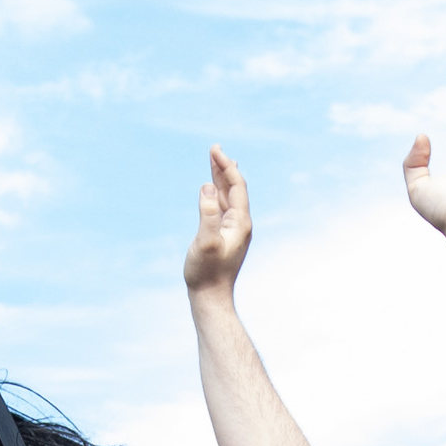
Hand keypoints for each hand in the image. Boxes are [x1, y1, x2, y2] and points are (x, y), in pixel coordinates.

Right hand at [184, 147, 251, 300]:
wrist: (210, 297)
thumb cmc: (206, 273)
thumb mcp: (205, 241)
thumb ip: (207, 213)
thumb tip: (207, 186)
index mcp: (240, 222)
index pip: (236, 186)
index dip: (226, 166)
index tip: (215, 150)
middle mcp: (240, 224)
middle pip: (234, 187)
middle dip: (224, 167)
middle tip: (214, 148)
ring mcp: (232, 230)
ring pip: (228, 196)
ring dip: (220, 177)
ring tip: (215, 159)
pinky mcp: (223, 235)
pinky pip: (222, 207)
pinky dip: (217, 192)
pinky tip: (213, 187)